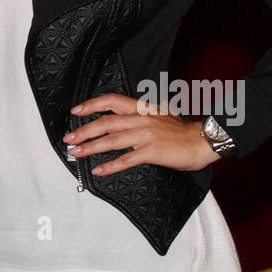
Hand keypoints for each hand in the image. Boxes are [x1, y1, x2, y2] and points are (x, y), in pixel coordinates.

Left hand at [63, 92, 219, 174]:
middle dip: (84, 130)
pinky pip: (126, 159)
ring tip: (77, 153)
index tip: (76, 111)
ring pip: (111, 140)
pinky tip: (99, 170)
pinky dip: (110, 165)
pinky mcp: (151, 152)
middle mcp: (141, 120)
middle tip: (69, 138)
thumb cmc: (181, 132)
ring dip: (91, 147)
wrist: (202, 141)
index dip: (92, 105)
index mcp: (142, 109)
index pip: (112, 101)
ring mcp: (145, 135)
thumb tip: (121, 123)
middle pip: (106, 122)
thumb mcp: (159, 116)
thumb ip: (140, 117)